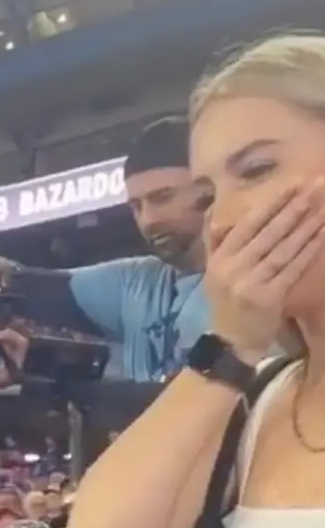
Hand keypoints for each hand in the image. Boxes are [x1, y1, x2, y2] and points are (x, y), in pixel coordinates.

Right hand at [205, 182, 324, 361]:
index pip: (249, 224)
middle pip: (270, 233)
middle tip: (316, 187)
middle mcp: (233, 268)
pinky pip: (292, 269)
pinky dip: (308, 251)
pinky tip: (321, 235)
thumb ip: (217, 244)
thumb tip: (219, 215)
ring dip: (307, 226)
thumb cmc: (227, 304)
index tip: (294, 184)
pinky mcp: (268, 298)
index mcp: (220, 259)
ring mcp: (250, 283)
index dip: (273, 204)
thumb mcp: (214, 273)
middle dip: (295, 208)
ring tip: (324, 207)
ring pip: (284, 248)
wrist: (230, 343)